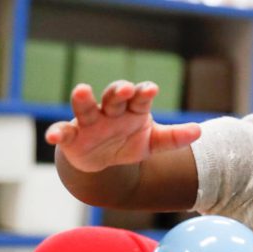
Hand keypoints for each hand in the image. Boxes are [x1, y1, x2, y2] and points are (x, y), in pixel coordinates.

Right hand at [45, 80, 200, 172]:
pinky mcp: (73, 136)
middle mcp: (110, 111)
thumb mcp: (153, 143)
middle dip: (118, 91)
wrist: (103, 162)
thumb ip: (174, 138)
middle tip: (123, 89)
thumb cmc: (130, 143)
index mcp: (133, 110)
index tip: (150, 89)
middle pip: (114, 97)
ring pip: (86, 107)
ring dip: (84, 99)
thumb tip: (199, 132)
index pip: (139, 97)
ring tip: (82, 90)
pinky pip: (64, 132)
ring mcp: (90, 122)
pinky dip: (58, 132)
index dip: (143, 92)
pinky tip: (53, 136)